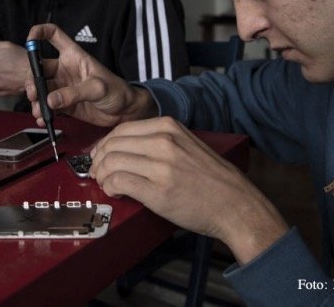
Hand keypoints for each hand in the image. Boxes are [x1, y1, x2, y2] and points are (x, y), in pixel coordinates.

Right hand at [25, 23, 156, 127]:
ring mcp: (62, 87)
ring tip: (39, 112)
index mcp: (73, 56)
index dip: (40, 32)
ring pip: (41, 89)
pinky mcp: (63, 103)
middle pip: (39, 67)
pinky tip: (42, 120)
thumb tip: (50, 100)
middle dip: (32, 80)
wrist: (125, 112)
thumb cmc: (117, 91)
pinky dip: (42, 113)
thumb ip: (74, 93)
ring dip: (36, 100)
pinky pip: (47, 106)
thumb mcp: (97, 88)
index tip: (29, 39)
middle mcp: (64, 69)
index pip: (54, 35)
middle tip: (33, 94)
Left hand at [90, 117, 288, 264]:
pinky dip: (110, 187)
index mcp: (169, 127)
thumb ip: (158, 141)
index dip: (104, 144)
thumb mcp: (187, 144)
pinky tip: (114, 192)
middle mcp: (164, 141)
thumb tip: (123, 148)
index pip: (121, 129)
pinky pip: (119, 182)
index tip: (100, 156)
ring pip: (111, 162)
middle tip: (96, 173)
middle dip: (98, 160)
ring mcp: (161, 166)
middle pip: (112, 144)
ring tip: (106, 184)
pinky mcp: (158, 191)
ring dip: (102, 175)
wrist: (236, 205)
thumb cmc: (212, 179)